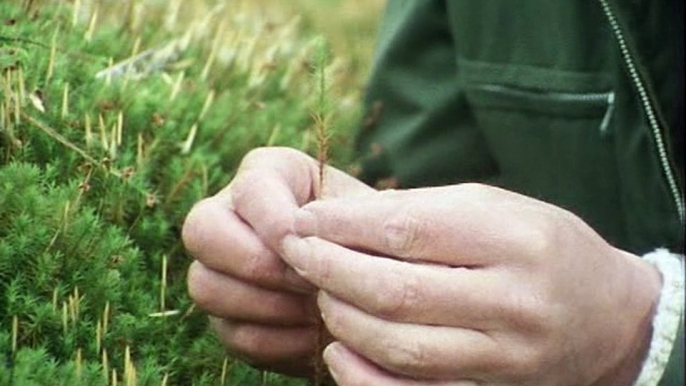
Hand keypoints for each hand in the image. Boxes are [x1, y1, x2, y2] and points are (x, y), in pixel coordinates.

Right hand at [182, 147, 372, 375]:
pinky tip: (315, 335)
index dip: (276, 222)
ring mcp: (219, 268)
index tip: (312, 247)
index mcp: (267, 174)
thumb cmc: (375, 237)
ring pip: (207, 286)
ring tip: (319, 309)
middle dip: (259, 264)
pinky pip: (235, 334)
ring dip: (270, 305)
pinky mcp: (229, 318)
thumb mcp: (370, 214)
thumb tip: (302, 244)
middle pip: (202, 231)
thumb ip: (340, 219)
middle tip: (309, 282)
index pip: (248, 188)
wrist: (377, 281)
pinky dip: (279, 341)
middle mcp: (229, 215)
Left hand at [280, 184, 661, 384]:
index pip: (407, 231)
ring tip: (319, 292)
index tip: (304, 219)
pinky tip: (339, 347)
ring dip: (342, 318)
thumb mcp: (492, 207)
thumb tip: (336, 220)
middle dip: (329, 271)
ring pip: (399, 346)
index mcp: (512, 239)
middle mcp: (513, 301)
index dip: (342, 225)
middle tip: (297, 253)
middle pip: (395, 292)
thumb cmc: (540, 244)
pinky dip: (365, 373)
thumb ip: (419, 213)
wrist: (607, 313)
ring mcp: (506, 355)